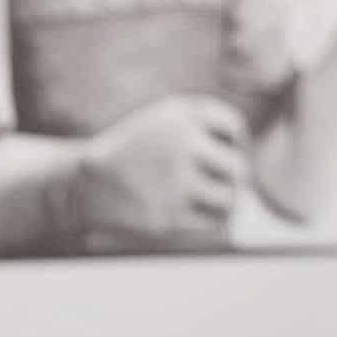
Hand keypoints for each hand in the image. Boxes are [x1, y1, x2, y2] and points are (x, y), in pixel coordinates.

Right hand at [72, 94, 249, 249]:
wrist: (85, 184)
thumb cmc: (137, 148)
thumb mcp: (167, 117)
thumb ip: (209, 122)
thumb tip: (251, 154)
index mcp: (183, 115)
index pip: (234, 128)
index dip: (235, 142)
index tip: (223, 151)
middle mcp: (182, 144)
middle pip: (237, 165)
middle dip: (232, 174)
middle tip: (221, 180)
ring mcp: (175, 181)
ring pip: (230, 197)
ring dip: (227, 200)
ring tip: (216, 199)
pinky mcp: (167, 215)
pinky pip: (212, 221)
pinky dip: (213, 219)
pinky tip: (202, 212)